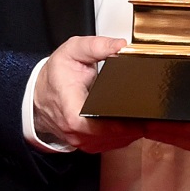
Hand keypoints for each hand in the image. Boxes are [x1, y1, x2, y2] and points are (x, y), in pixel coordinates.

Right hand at [32, 36, 146, 153]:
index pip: (96, 126)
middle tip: (151, 109)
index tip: (137, 114)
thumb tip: (119, 45)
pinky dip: (125, 134)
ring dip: (132, 131)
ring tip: (145, 114)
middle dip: (134, 124)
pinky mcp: (88, 145)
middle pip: (113, 135)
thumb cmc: (55, 76)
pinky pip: (112, 144)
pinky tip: (132, 121)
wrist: (38, 96)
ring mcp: (82, 142)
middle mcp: (76, 132)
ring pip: (116, 142)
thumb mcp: (71, 52)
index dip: (118, 124)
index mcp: (71, 111)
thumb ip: (96, 46)